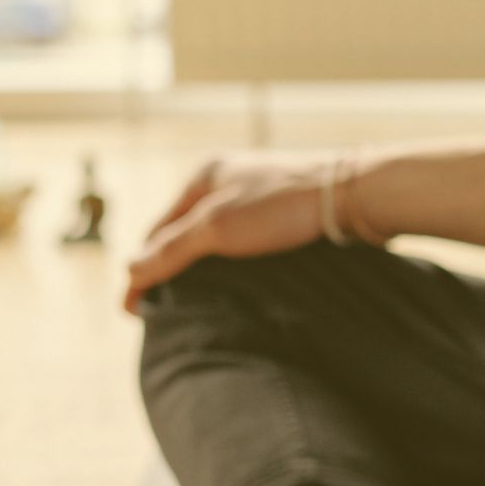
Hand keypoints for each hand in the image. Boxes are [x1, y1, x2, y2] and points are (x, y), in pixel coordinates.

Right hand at [122, 153, 334, 313]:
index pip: (158, 230)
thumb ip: (173, 249)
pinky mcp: (286, 212)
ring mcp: (258, 195)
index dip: (143, 268)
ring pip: (217, 238)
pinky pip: (246, 242)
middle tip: (160, 310)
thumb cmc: (283, 207)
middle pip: (186, 232)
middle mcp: (228, 180)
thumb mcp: (218, 228)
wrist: (354, 195)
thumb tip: (131, 270)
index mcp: (204, 175)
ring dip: (203, 268)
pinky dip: (232, 264)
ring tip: (194, 304)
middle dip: (170, 268)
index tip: (131, 308)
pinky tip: (238, 284)